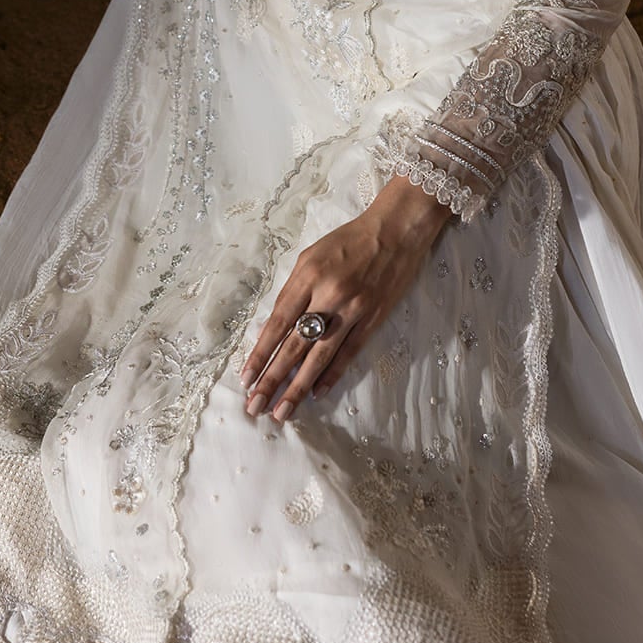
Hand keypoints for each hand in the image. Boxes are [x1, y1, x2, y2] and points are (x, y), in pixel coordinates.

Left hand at [238, 176, 451, 422]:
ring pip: (320, 356)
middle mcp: (329, 294)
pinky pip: (349, 353)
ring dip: (299, 387)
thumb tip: (276, 327)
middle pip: (295, 345)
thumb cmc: (349, 240)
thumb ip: (294, 289)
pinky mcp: (374, 318)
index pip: (278, 322)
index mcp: (308, 275)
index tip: (246, 377)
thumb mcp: (311, 255)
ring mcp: (353, 309)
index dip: (261, 353)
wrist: (396, 230)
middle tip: (256, 406)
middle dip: (273, 379)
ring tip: (282, 412)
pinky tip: (317, 393)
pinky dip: (332, 375)